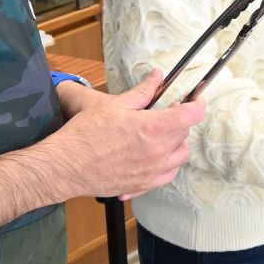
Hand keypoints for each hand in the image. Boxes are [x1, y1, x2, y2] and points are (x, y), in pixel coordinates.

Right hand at [46, 70, 203, 200]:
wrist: (66, 166)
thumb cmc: (85, 134)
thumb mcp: (114, 105)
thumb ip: (142, 91)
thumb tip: (157, 77)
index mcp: (153, 128)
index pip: (191, 115)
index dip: (197, 104)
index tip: (195, 100)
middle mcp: (158, 152)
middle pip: (184, 134)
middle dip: (179, 121)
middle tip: (165, 113)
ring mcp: (152, 172)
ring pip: (180, 157)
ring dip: (176, 144)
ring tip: (160, 135)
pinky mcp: (143, 185)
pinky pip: (166, 176)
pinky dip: (166, 165)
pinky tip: (153, 157)